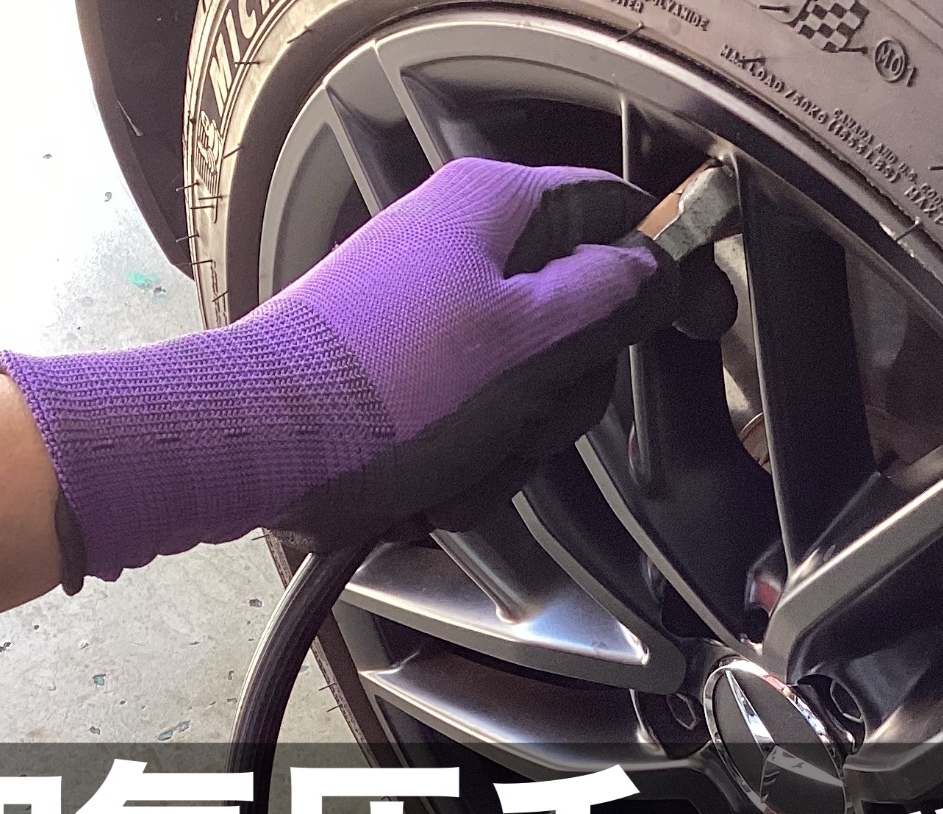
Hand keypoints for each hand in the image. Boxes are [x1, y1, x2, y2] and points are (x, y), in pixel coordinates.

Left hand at [0, 159, 676, 585]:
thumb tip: (653, 266)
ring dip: (513, 435)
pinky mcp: (396, 362)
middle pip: (569, 308)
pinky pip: (469, 407)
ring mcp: (423, 303)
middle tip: (536, 415)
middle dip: (563, 385)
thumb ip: (604, 295)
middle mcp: (454, 240)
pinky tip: (439, 476)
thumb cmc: (381, 394)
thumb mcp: (524, 343)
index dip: (653, 262)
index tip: (681, 311)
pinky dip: (467, 451)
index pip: (608, 207)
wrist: (261, 445)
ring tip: (472, 457)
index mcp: (490, 208)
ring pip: (523, 373)